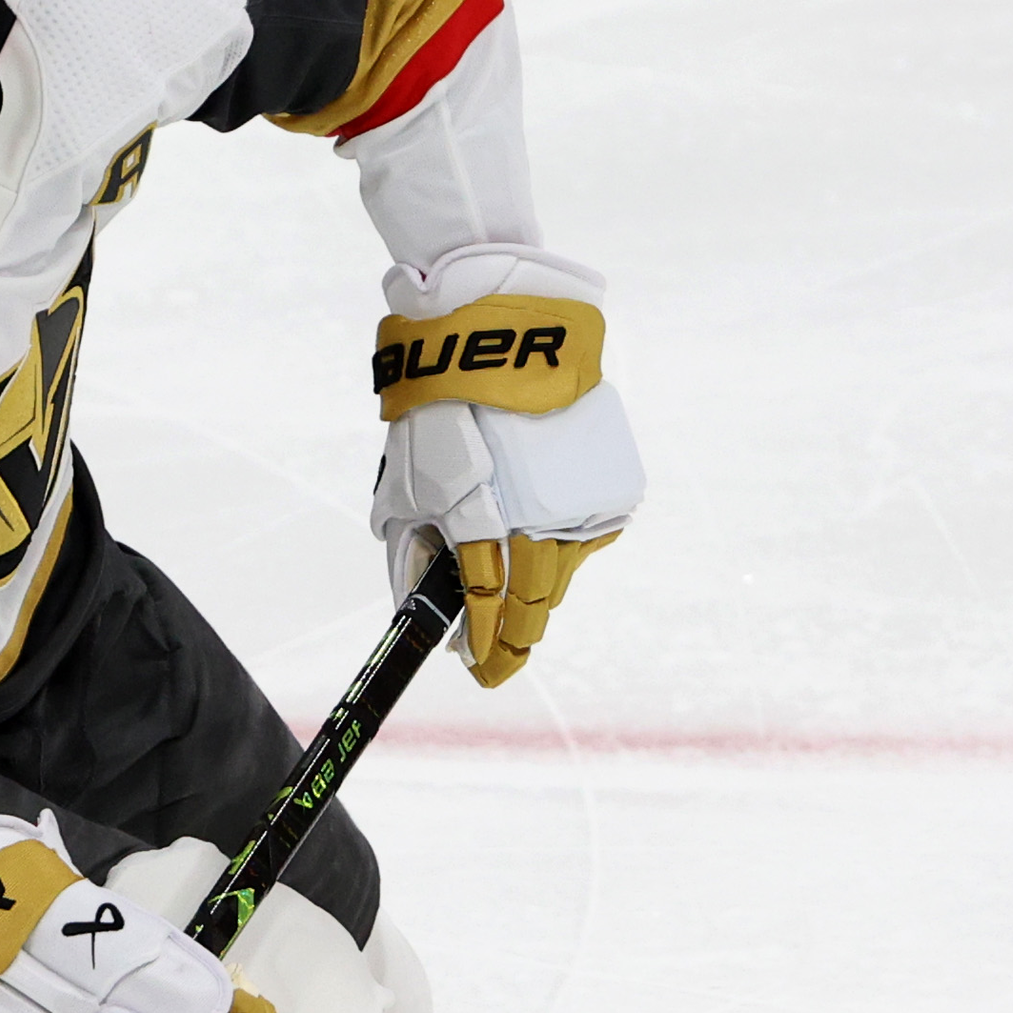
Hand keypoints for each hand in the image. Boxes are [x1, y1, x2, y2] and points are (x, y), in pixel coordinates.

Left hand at [372, 396, 638, 686]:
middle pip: (531, 605)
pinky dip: (562, 556)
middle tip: (496, 665)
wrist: (510, 347)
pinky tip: (540, 548)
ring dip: (536, 601)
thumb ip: (409, 551)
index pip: (486, 602)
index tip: (474, 664)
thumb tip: (409, 606)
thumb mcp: (406, 484)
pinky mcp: (606, 491)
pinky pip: (582, 543)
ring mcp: (576, 506)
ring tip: (515, 613)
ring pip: (559, 580)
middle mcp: (534, 518)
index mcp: (480, 518)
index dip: (482, 642)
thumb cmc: (444, 414)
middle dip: (514, 642)